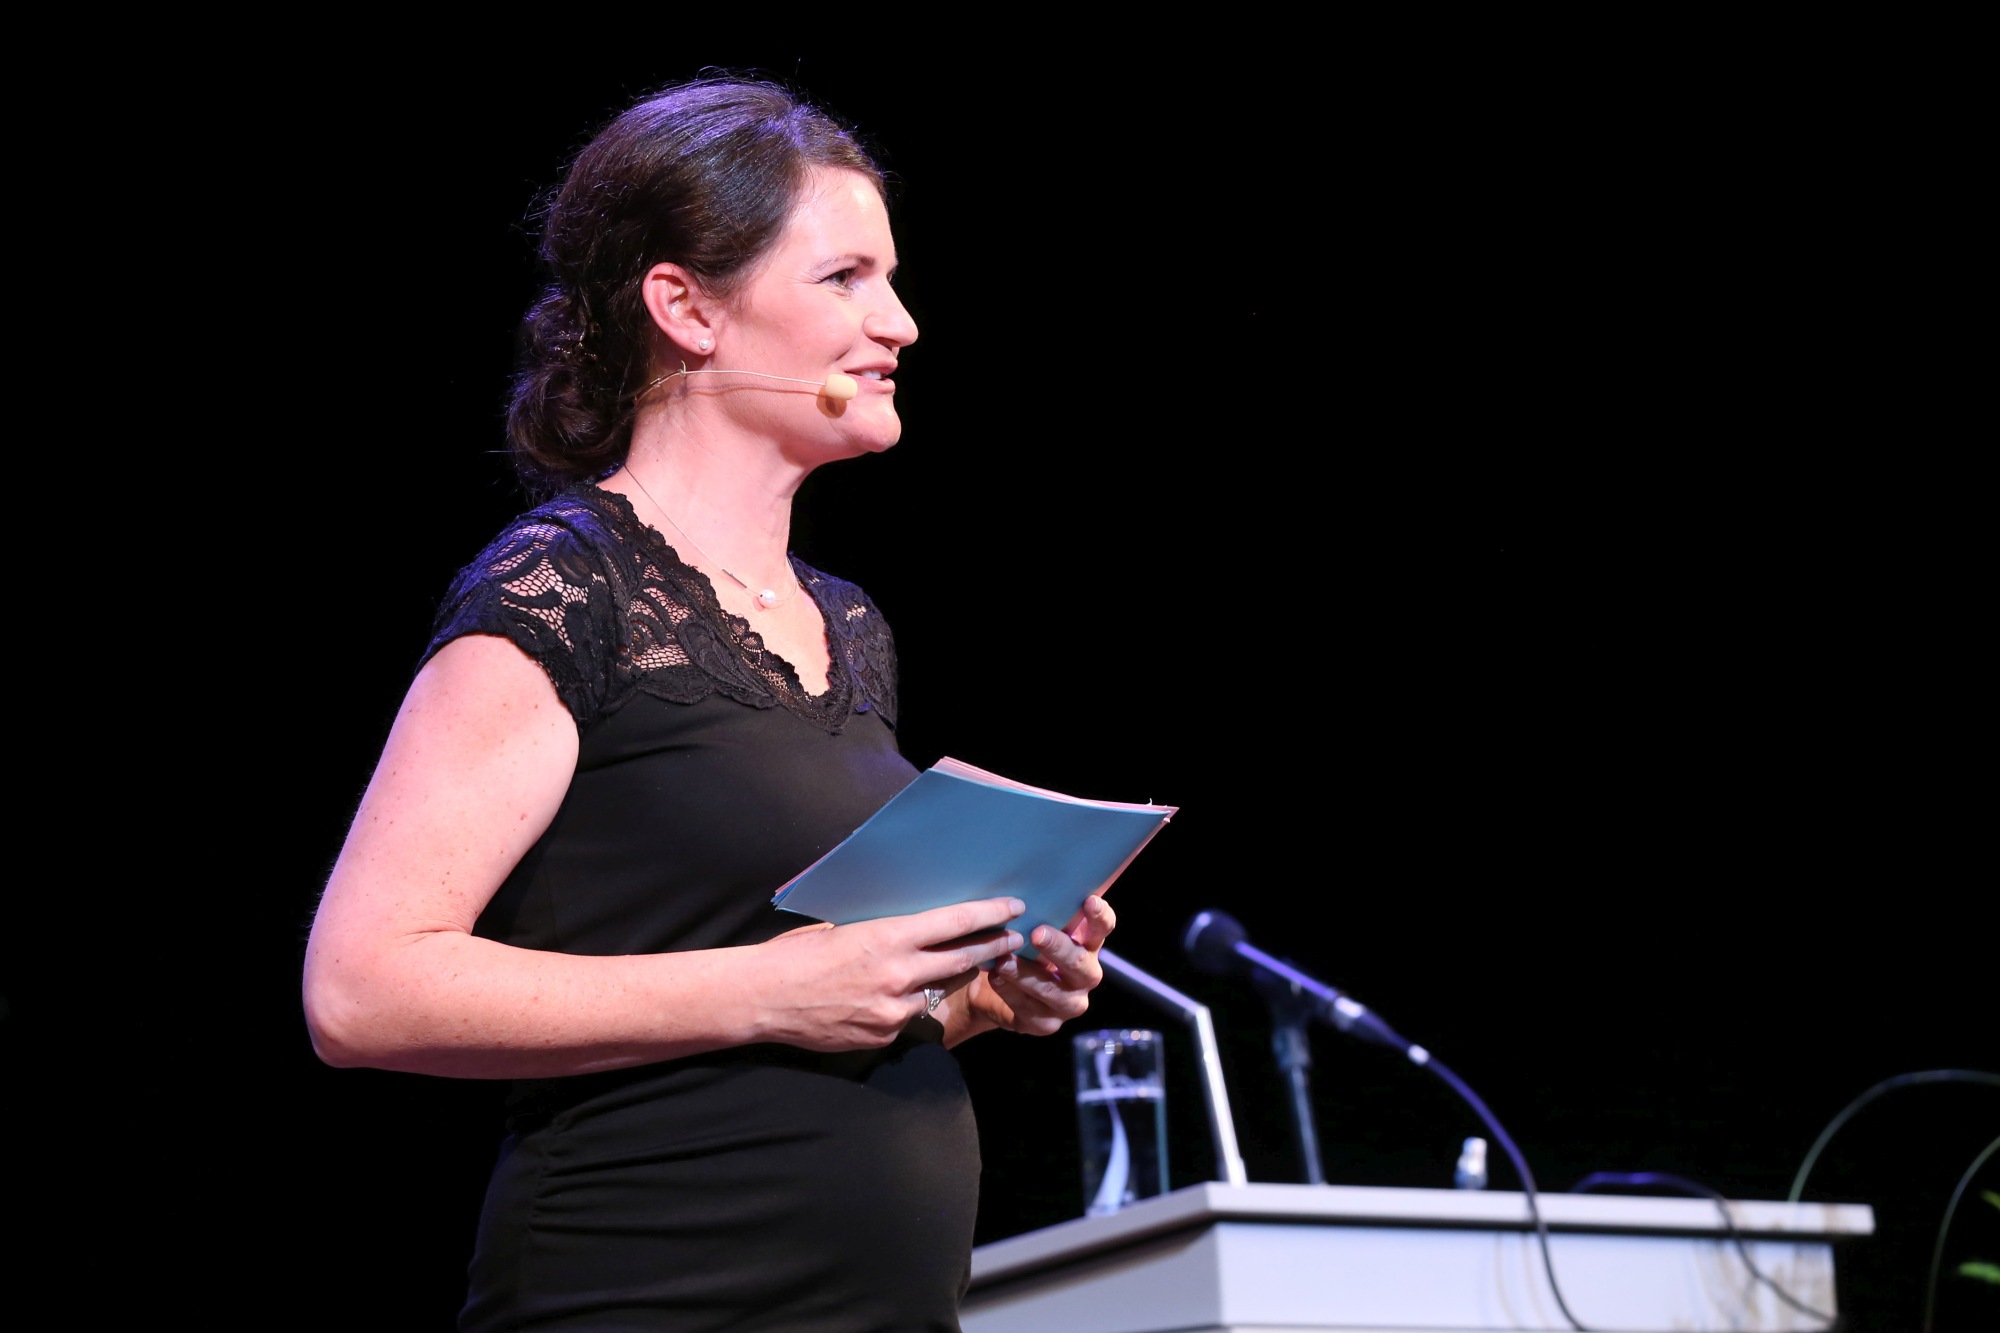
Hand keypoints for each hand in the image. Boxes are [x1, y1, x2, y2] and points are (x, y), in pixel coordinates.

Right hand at [761, 897, 1025, 1050]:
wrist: (763, 998)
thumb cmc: (797, 955)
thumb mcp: (844, 928)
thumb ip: (884, 932)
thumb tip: (914, 927)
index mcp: (888, 937)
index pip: (954, 922)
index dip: (989, 914)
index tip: (1013, 907)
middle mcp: (898, 973)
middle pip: (961, 959)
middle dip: (991, 948)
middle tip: (1012, 940)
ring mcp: (892, 1009)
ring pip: (935, 991)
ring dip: (944, 979)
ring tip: (955, 966)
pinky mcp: (883, 1035)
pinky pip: (907, 1017)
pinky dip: (905, 1006)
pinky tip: (886, 998)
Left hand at [945, 895, 1115, 1041]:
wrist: (990, 985)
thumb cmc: (1018, 945)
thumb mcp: (1030, 924)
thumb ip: (1040, 908)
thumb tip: (1028, 880)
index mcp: (1087, 944)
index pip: (1104, 927)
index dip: (1099, 916)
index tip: (1088, 901)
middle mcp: (1085, 975)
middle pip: (1081, 964)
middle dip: (1059, 948)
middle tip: (1037, 933)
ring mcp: (1068, 1003)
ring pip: (1055, 992)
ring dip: (1028, 975)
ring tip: (1004, 960)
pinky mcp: (1046, 1024)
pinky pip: (1031, 1011)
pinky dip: (1012, 993)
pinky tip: (996, 978)